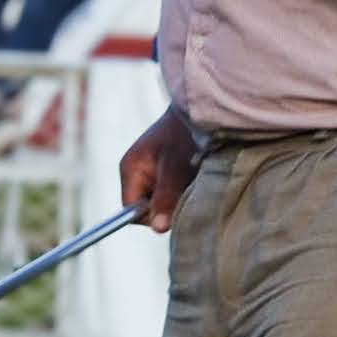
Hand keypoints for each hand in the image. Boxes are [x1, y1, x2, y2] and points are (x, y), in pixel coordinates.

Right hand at [119, 102, 204, 232]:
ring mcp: (154, 170)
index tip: (175, 210)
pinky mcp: (170, 169)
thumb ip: (166, 198)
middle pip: (148, 207)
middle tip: (190, 189)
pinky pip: (176, 190)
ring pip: (164, 200)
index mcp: (131, 169)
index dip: (151, 216)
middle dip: (170, 205)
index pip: (131, 210)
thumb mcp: (177, 167)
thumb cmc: (187, 133)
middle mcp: (139, 172)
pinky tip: (200, 175)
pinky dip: (189, 188)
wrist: (205, 107)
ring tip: (197, 178)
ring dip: (183, 196)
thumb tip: (157, 229)